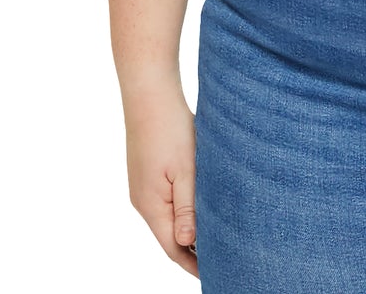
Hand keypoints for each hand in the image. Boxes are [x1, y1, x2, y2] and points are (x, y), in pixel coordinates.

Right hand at [123, 86, 199, 278]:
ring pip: (168, 217)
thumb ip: (187, 207)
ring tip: (216, 235)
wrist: (149, 93)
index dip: (192, 263)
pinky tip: (200, 204)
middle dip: (192, 249)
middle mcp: (143, 201)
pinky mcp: (148, 173)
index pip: (172, 248)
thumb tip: (188, 242)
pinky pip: (166, 200)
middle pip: (169, 236)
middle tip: (222, 257)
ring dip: (189, 227)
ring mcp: (143, 187)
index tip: (215, 273)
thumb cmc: (170, 128)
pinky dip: (183, 209)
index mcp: (151, 206)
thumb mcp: (185, 169)